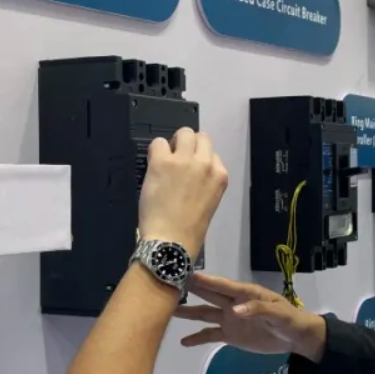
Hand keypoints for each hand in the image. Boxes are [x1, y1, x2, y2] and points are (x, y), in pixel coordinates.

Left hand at [139, 128, 228, 258]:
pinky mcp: (163, 162)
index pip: (212, 154)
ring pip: (184, 133)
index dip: (199, 161)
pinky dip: (155, 151)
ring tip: (166, 161)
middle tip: (177, 160)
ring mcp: (184, 161)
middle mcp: (206, 164)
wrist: (171, 240)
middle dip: (189, 145)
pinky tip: (154, 167)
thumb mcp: (208, 202)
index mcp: (220, 176)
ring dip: (174, 144)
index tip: (190, 173)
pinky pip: (158, 142)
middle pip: (201, 137)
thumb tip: (190, 172)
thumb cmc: (189, 229)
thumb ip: (204, 182)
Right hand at [176, 273, 327, 361]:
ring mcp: (229, 319)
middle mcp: (233, 304)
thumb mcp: (278, 315)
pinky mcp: (230, 335)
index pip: (222, 285)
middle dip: (191, 289)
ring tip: (168, 310)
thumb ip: (258, 310)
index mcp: (245, 294)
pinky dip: (196, 338)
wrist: (296, 338)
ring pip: (204, 313)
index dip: (206, 280)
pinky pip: (210, 335)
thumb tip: (234, 310)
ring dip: (188, 312)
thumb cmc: (290, 321)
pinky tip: (183, 341)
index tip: (187, 274)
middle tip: (169, 282)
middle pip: (209, 295)